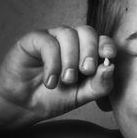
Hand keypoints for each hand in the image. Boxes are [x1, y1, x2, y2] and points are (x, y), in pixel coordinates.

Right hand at [0, 25, 115, 120]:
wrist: (25, 105)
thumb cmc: (56, 97)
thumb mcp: (83, 95)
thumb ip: (99, 85)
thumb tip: (111, 67)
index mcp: (87, 51)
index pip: (102, 40)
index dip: (107, 45)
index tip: (109, 57)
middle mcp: (72, 41)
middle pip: (87, 32)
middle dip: (90, 51)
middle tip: (86, 71)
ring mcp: (53, 38)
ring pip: (68, 34)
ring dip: (70, 59)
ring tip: (66, 80)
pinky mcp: (34, 40)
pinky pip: (48, 42)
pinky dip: (53, 63)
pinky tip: (50, 81)